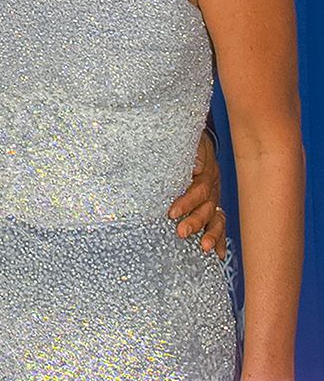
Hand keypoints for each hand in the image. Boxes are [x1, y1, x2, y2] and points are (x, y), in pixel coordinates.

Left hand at [167, 131, 226, 258]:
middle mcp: (213, 185)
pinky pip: (220, 223)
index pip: (198, 189)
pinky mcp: (214, 204)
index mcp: (206, 171)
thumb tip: (195, 165)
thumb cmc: (188, 141)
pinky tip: (219, 255)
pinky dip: (221, 239)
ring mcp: (216, 196)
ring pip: (216, 217)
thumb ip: (193, 152)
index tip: (172, 213)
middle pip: (206, 206)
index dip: (186, 202)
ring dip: (211, 233)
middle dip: (194, 221)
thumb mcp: (190, 141)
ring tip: (204, 248)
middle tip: (180, 232)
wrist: (199, 138)